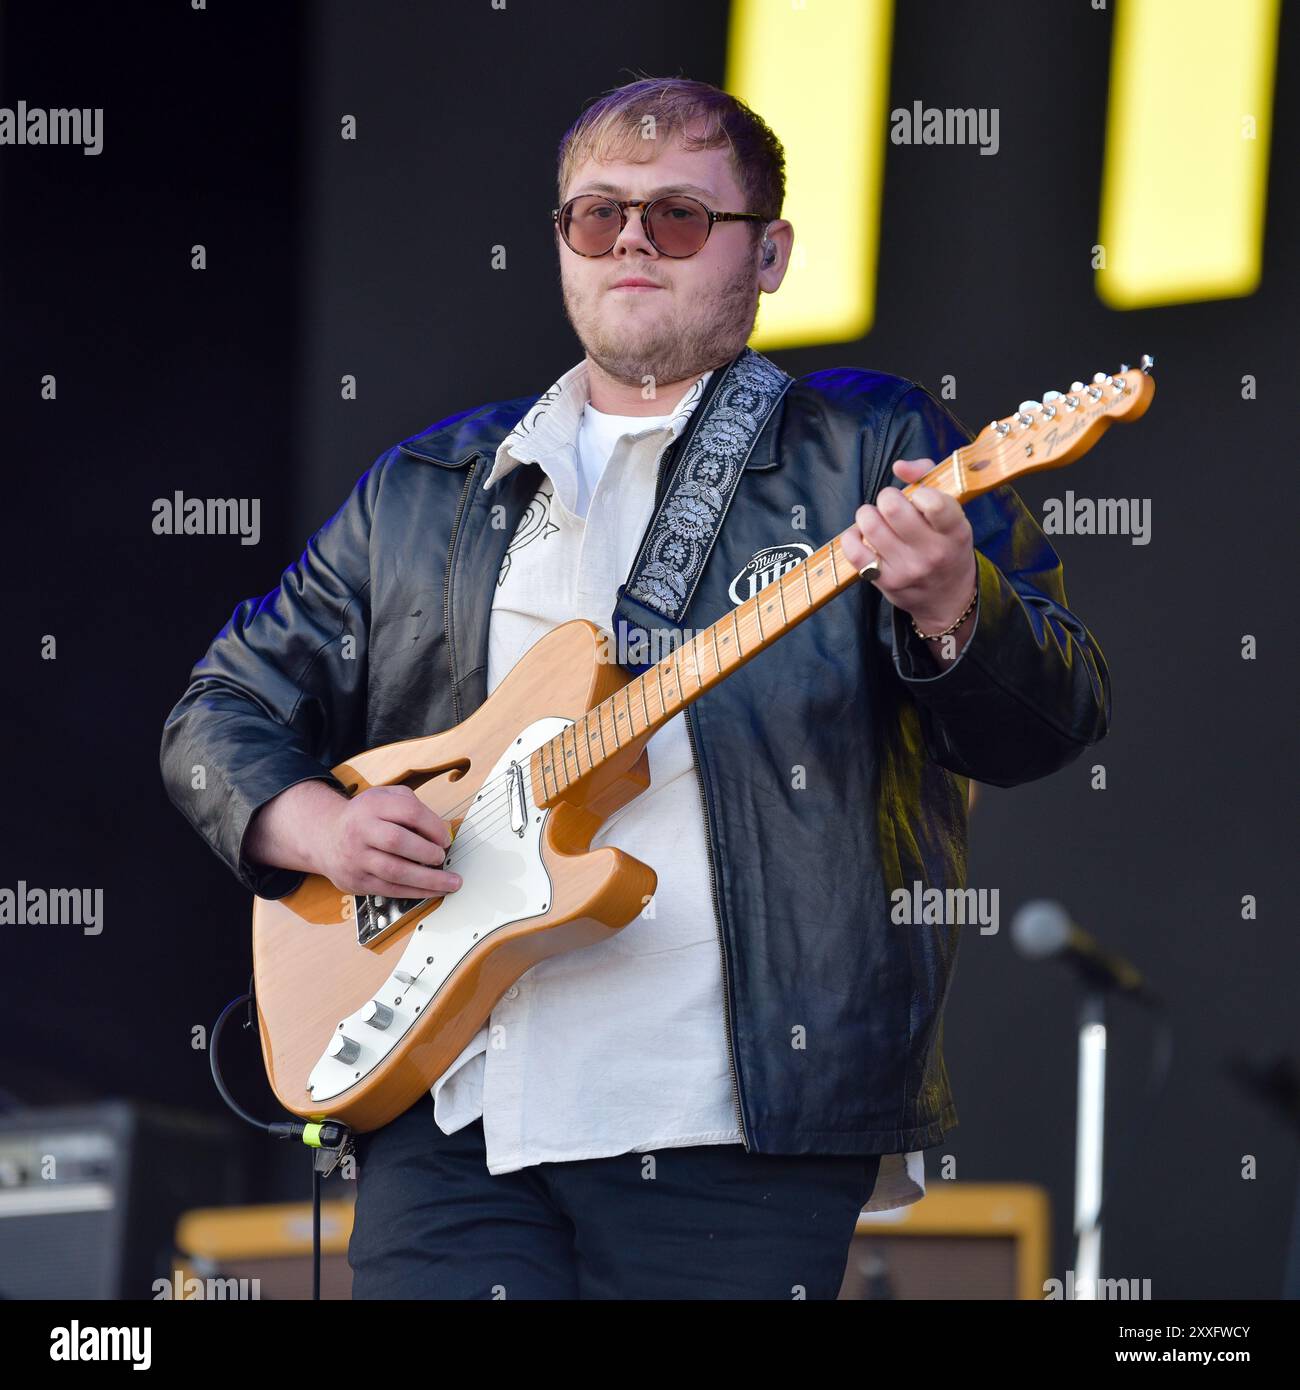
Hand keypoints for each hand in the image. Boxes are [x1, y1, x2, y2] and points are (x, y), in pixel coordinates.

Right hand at [312, 784, 460, 898]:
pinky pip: (390, 890)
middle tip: (442, 857)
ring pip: (395, 871)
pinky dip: (416, 892)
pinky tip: (432, 891)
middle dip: (427, 852)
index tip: (446, 838)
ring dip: (428, 879)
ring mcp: (357, 858)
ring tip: (450, 882)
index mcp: (372, 805)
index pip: (408, 811)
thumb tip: (442, 830)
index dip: (433, 826)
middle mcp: (361, 830)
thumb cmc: (365, 817)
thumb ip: (412, 806)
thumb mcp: (384, 798)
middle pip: (397, 841)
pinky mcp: (357, 881)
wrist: (326, 838)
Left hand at [840, 458, 976, 631]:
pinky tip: (862, 535)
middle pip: (893, 508)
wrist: (949, 598)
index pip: (934, 504)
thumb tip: (898, 466)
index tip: (918, 497)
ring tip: (876, 518)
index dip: (918, 492)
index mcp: (954, 531)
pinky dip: (851, 536)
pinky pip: (854, 551)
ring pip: (870, 526)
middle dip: (887, 497)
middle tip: (892, 504)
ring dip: (867, 514)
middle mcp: (932, 552)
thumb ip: (928, 477)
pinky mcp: (885, 582)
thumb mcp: (953, 513)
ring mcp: (907, 569)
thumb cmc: (947, 545)